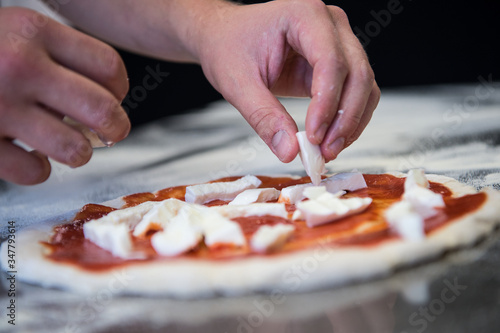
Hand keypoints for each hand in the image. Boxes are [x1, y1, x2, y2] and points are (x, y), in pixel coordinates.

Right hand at [0, 7, 129, 184]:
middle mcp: (19, 66)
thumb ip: (60, 54)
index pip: (108, 67)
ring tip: (69, 145)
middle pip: (103, 110)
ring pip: (74, 149)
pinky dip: (38, 170)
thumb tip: (110, 95)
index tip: (115, 98)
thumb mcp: (16, 30)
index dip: (120, 89)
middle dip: (116, 128)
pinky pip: (35, 172)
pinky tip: (27, 155)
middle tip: (112, 132)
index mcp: (34, 31)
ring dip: (79, 152)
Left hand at [193, 0, 379, 161]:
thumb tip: (289, 150)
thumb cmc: (229, 46)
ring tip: (327, 150)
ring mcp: (338, 42)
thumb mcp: (238, 83)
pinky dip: (348, 119)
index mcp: (304, 15)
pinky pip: (356, 92)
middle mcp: (330, 25)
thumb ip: (264, 117)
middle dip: (344, 118)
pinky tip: (330, 139)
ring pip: (364, 85)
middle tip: (324, 151)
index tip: (313, 137)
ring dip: (351, 122)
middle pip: (357, 74)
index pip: (331, 61)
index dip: (327, 103)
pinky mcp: (337, 63)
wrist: (226, 37)